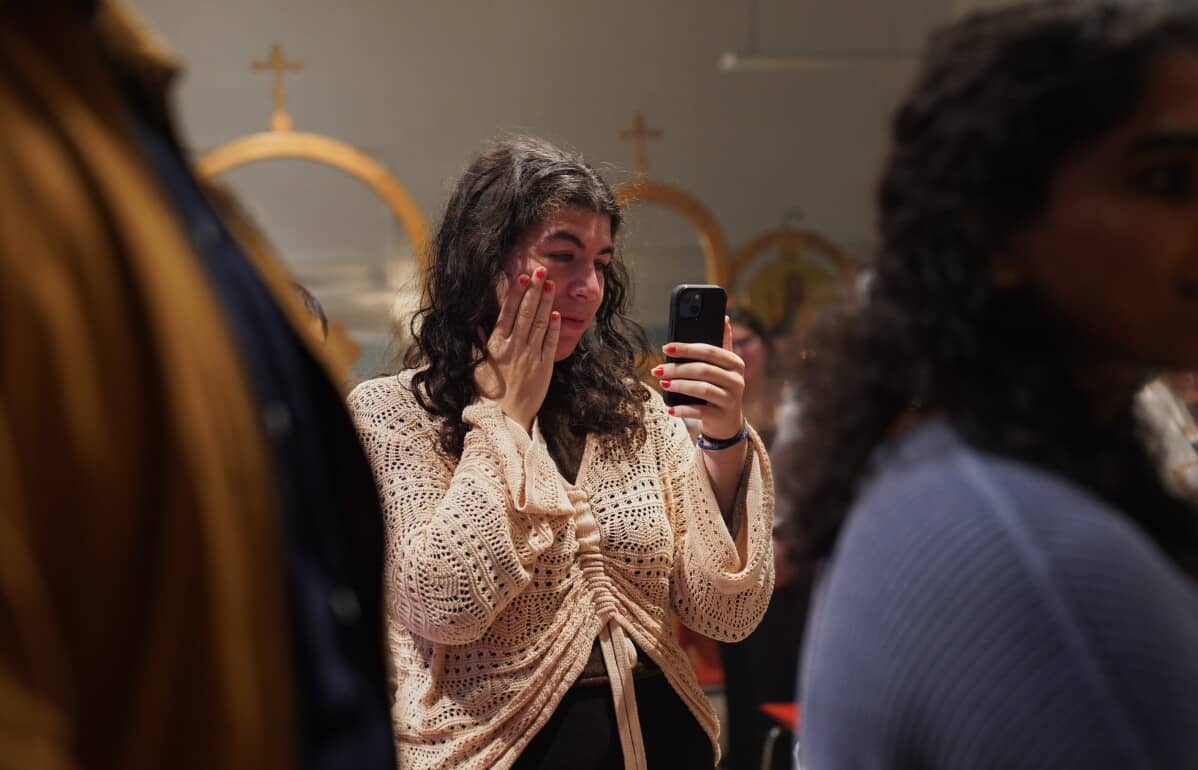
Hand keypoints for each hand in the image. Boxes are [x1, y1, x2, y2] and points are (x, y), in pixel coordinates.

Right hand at [474, 267, 560, 432]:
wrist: (504, 419)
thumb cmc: (486, 394)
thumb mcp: (476, 367)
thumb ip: (477, 345)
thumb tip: (475, 325)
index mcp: (496, 346)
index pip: (506, 313)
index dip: (515, 294)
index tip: (521, 277)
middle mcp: (514, 347)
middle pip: (525, 313)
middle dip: (533, 290)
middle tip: (540, 270)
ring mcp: (530, 356)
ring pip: (539, 323)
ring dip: (545, 302)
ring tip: (550, 284)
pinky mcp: (544, 368)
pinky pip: (550, 343)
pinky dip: (553, 327)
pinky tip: (556, 313)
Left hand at [652, 316, 745, 438]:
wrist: (727, 422)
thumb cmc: (719, 388)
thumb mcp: (723, 367)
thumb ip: (722, 344)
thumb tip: (725, 317)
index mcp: (735, 362)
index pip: (709, 351)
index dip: (686, 348)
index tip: (665, 348)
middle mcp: (737, 380)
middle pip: (703, 369)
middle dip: (677, 368)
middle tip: (657, 369)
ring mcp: (731, 399)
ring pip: (702, 389)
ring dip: (679, 386)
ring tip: (663, 383)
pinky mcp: (723, 416)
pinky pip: (700, 411)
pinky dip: (683, 409)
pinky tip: (670, 408)